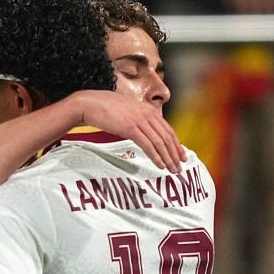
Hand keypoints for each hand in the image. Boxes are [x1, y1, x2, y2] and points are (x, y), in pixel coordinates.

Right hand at [68, 89, 183, 171]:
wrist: (92, 104)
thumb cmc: (106, 109)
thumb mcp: (127, 113)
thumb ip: (138, 120)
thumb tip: (142, 131)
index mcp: (149, 111)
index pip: (168, 129)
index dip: (176, 144)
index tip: (181, 156)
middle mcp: (148, 115)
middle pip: (167, 137)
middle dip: (175, 154)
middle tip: (179, 167)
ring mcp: (140, 121)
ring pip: (160, 142)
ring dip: (168, 157)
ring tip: (172, 169)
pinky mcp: (131, 128)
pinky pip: (148, 145)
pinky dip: (156, 156)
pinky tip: (160, 165)